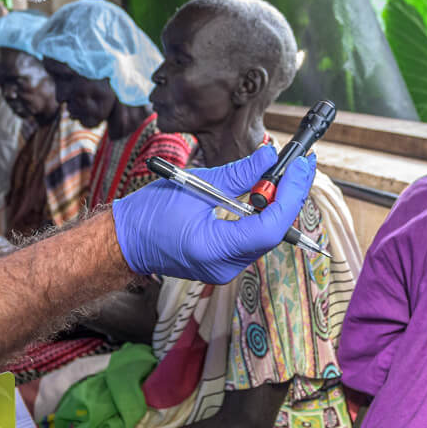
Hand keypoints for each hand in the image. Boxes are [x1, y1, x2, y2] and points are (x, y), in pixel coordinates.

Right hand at [111, 146, 314, 283]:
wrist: (125, 242)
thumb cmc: (150, 214)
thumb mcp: (195, 185)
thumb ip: (238, 174)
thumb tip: (269, 157)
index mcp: (213, 248)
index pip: (269, 227)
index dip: (290, 195)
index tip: (301, 167)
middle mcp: (223, 267)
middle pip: (273, 232)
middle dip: (289, 196)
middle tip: (299, 165)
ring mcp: (224, 270)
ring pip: (266, 236)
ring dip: (277, 205)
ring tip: (286, 174)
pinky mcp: (223, 265)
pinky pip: (252, 240)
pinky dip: (262, 216)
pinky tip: (267, 194)